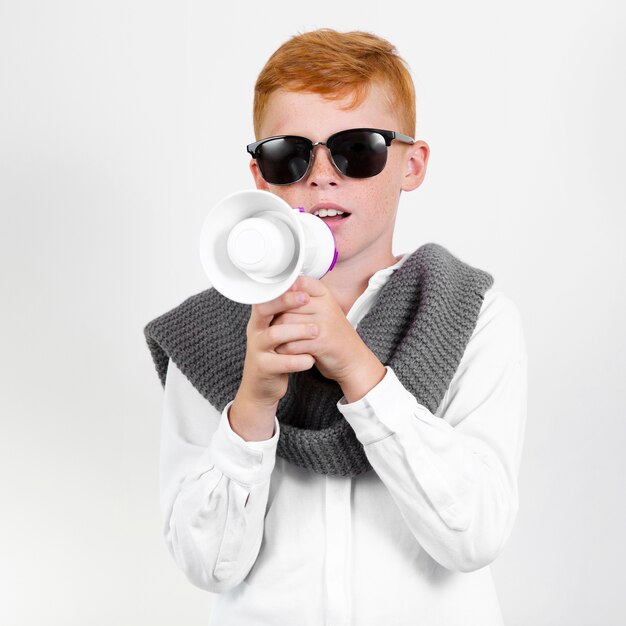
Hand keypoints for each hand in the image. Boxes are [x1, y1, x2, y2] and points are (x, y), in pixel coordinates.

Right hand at [229, 289, 316, 440]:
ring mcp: (257, 349)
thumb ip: (286, 314)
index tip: (301, 285)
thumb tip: (302, 287)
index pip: (266, 297)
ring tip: (316, 331)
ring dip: (297, 331)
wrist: (261, 388)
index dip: (282, 290)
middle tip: (306, 300)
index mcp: (260, 320)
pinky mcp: (263, 368)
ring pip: (274, 335)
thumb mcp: (278, 332)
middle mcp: (255, 331)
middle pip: (265, 310)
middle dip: (285, 302)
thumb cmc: (274, 355)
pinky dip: (298, 360)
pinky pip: (281, 362)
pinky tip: (311, 359)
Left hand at [272, 275, 386, 401]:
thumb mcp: (323, 311)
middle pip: (285, 306)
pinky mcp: (321, 343)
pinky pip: (291, 343)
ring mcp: (324, 324)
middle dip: (274, 318)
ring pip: (285, 324)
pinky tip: (284, 351)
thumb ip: (303, 300)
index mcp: (325, 295)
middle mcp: (326, 306)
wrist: (353, 359)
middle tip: (269, 327)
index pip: (296, 284)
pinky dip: (284, 350)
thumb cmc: (332, 335)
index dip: (282, 295)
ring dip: (276, 335)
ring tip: (275, 340)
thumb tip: (273, 291)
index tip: (276, 307)